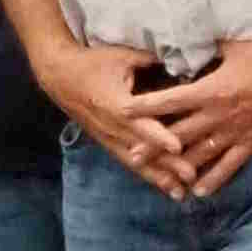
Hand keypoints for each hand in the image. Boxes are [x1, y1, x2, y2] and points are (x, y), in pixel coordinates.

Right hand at [37, 43, 191, 196]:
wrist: (59, 77)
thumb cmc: (93, 63)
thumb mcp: (122, 56)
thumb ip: (152, 61)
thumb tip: (183, 60)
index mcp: (118, 104)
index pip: (142, 123)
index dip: (160, 135)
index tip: (179, 147)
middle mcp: (114, 127)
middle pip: (144, 149)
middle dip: (168, 165)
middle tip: (191, 178)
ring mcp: (110, 138)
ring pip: (137, 162)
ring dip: (159, 178)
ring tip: (180, 194)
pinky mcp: (107, 143)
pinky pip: (129, 162)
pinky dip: (146, 175)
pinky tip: (162, 186)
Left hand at [141, 35, 251, 198]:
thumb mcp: (234, 46)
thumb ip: (207, 49)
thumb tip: (186, 43)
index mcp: (211, 90)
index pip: (171, 100)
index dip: (146, 107)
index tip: (125, 112)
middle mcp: (219, 115)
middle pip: (179, 134)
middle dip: (153, 146)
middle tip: (130, 156)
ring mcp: (236, 132)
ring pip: (201, 154)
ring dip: (178, 167)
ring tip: (158, 179)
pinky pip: (230, 165)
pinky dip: (214, 179)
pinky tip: (199, 192)